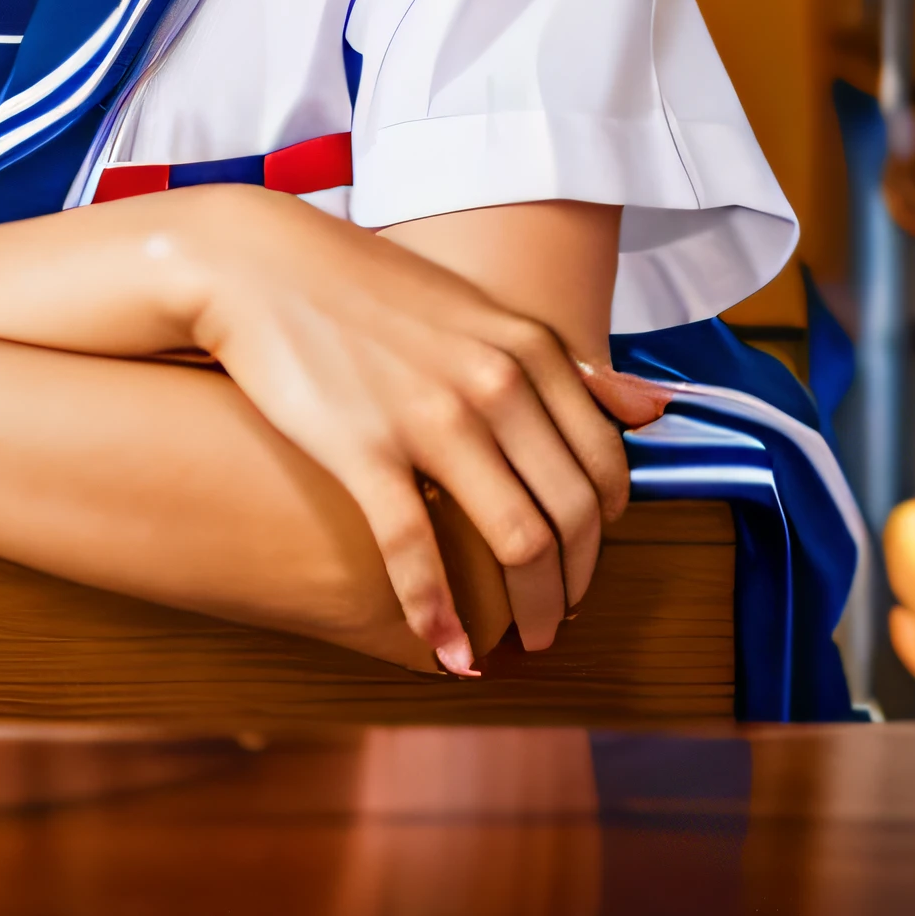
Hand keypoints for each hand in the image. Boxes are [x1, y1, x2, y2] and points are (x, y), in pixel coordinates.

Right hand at [152, 188, 665, 672]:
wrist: (261, 264)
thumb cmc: (369, 288)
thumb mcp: (478, 309)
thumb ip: (563, 364)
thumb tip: (653, 410)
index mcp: (525, 348)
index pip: (604, 467)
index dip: (603, 533)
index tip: (582, 562)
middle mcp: (494, 383)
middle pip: (572, 515)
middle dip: (574, 584)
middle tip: (556, 619)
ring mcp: (430, 418)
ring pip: (517, 543)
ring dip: (529, 611)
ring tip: (518, 642)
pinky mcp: (363, 449)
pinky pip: (417, 553)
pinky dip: (439, 615)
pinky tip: (448, 652)